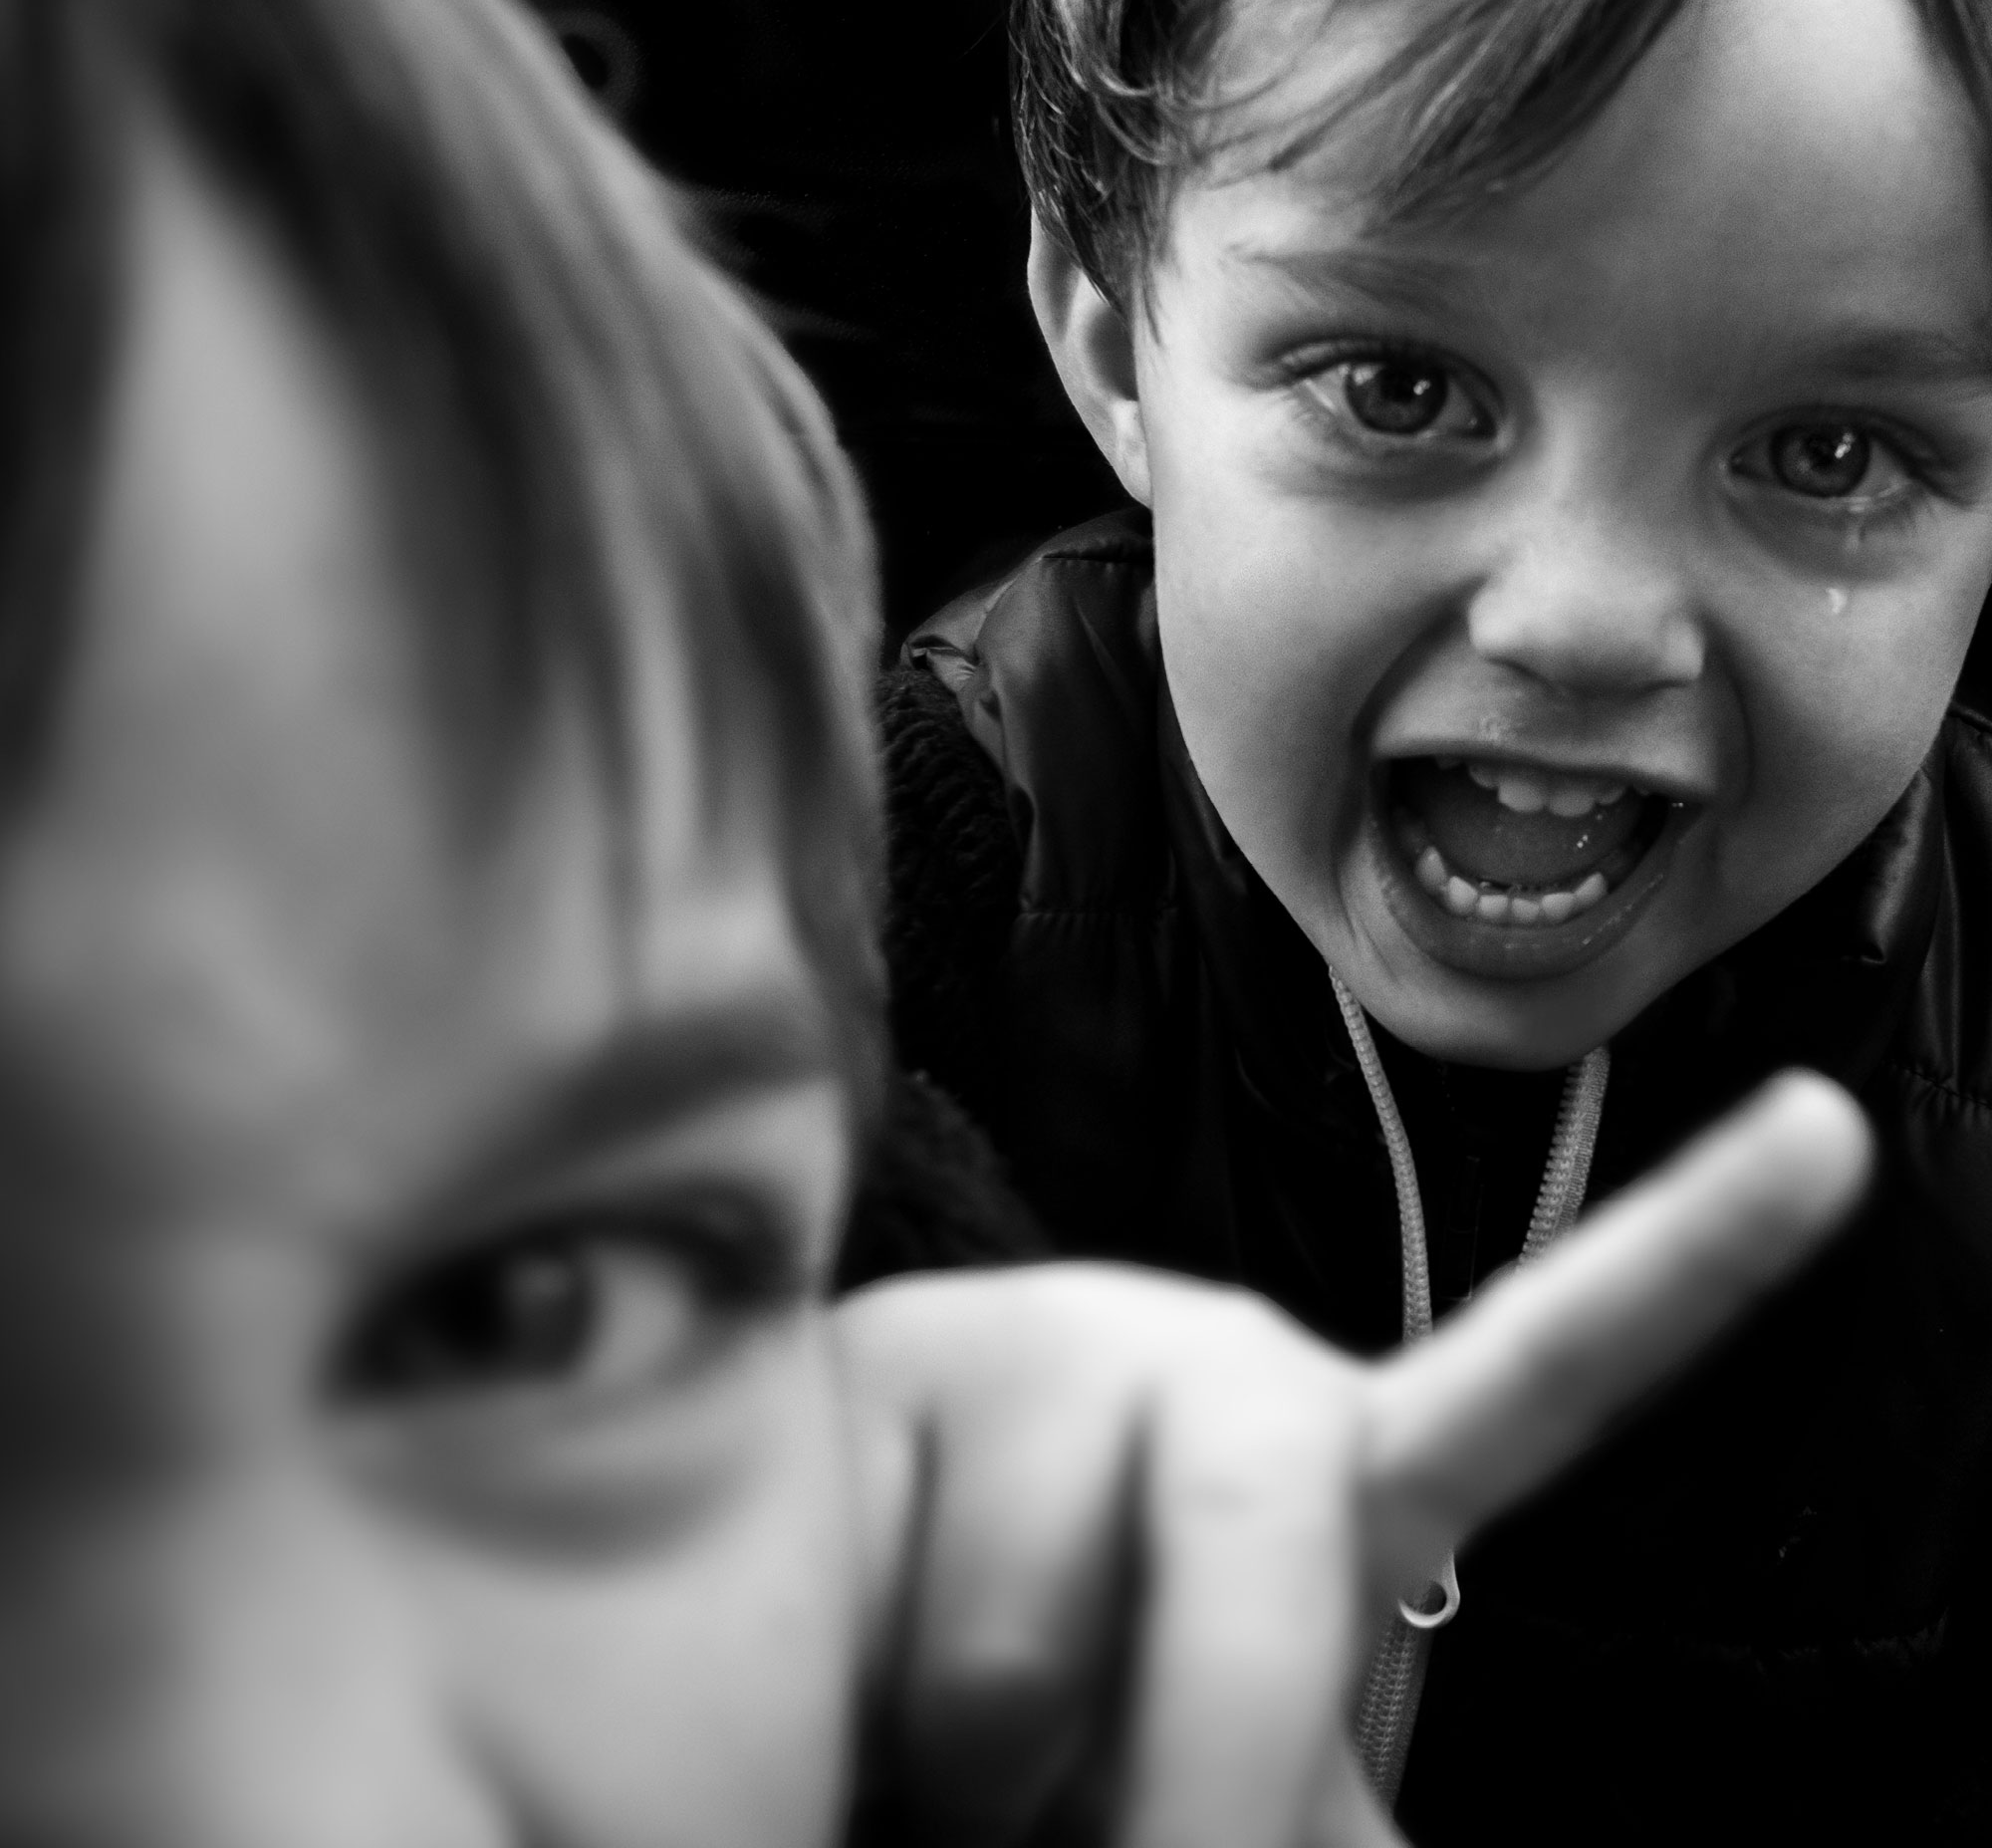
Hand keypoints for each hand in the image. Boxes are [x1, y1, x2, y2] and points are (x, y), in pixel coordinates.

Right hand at [835, 1070, 1867, 1847]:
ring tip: (939, 1734)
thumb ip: (1336, 1814)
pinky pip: (858, 1552)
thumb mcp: (1253, 1761)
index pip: (1542, 1365)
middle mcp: (1207, 1368)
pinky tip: (840, 1620)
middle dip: (1195, 1754)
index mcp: (1338, 1465)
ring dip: (982, 1758)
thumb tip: (1370, 1834)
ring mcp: (1040, 1351)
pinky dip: (854, 1648)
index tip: (1831, 1135)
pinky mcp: (865, 1377)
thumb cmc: (1091, 1708)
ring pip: (1026, 1620)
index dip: (1691, 1252)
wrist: (861, 1644)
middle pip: (1263, 1530)